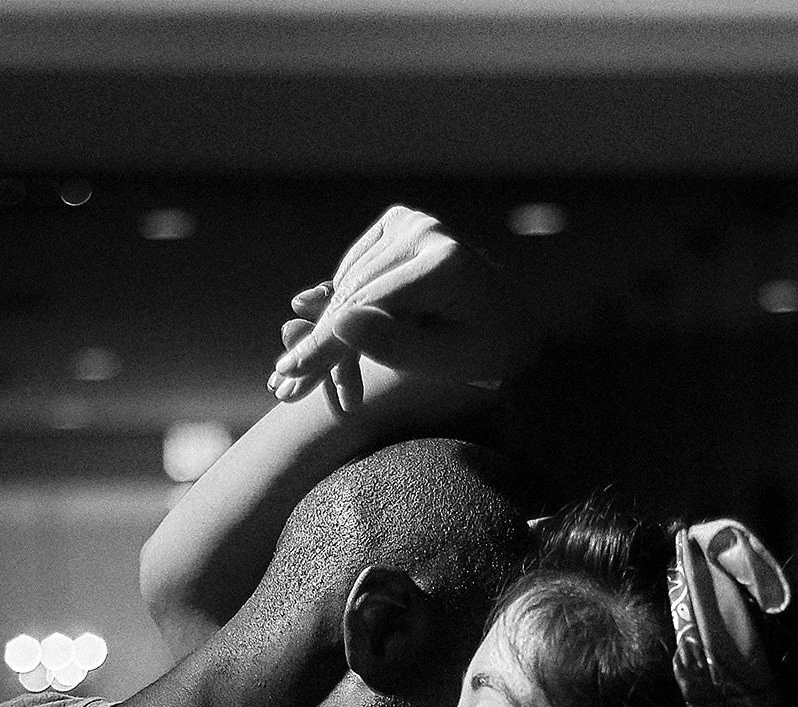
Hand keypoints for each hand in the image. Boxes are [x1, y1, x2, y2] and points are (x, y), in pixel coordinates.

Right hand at [268, 205, 532, 413]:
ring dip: (334, 339)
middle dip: (321, 349)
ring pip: (348, 289)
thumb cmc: (487, 351)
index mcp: (443, 264)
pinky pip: (354, 276)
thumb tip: (336, 321)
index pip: (369, 306)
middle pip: (353, 297)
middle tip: (287, 391)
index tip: (290, 375)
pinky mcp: (395, 226)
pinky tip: (338, 348)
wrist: (510, 322)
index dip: (326, 344)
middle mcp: (423, 231)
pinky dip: (346, 315)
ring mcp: (408, 223)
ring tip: (325, 385)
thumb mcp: (448, 363)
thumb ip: (394, 346)